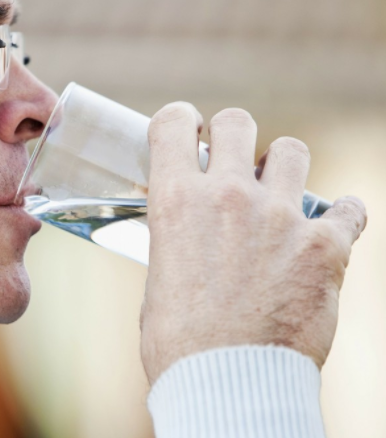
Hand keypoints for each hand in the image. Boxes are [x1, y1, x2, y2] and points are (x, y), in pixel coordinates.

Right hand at [139, 103, 366, 384]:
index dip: (181, 123)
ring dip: (284, 167)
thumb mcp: (158, 276)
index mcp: (175, 200)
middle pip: (238, 120)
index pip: (173, 122)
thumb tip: (185, 229)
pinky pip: (347, 208)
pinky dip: (340, 218)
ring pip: (292, 150)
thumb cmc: (180, 341)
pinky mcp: (324, 246)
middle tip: (235, 164)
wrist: (226, 384)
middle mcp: (227, 195)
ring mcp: (279, 216)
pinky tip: (329, 233)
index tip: (189, 136)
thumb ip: (174, 237)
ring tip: (280, 196)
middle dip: (234, 136)